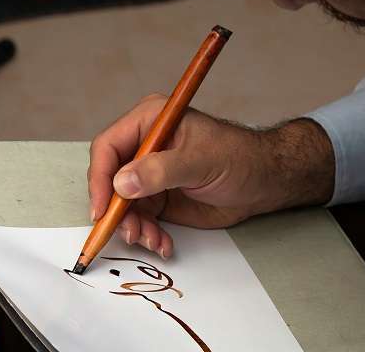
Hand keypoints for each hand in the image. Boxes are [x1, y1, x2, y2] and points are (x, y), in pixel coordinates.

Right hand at [87, 94, 334, 257]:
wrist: (264, 181)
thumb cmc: (238, 157)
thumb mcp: (199, 161)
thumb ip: (160, 171)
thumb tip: (120, 184)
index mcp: (149, 122)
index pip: (108, 147)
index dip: (99, 178)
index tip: (103, 208)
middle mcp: (143, 147)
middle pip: (109, 180)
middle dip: (117, 210)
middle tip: (130, 232)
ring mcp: (149, 175)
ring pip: (122, 205)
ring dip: (134, 227)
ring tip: (154, 240)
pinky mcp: (158, 198)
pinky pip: (141, 220)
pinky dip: (148, 235)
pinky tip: (164, 243)